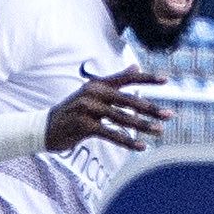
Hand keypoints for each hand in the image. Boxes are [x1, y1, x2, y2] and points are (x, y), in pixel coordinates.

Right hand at [45, 68, 169, 152]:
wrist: (44, 127)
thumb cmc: (72, 111)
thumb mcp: (92, 93)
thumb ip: (115, 81)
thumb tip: (135, 67)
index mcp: (98, 84)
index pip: (126, 79)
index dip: (147, 79)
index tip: (166, 80)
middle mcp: (94, 93)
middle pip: (129, 101)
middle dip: (151, 109)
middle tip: (170, 115)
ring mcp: (88, 109)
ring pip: (122, 118)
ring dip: (143, 127)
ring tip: (160, 131)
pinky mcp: (84, 125)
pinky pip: (111, 134)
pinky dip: (127, 141)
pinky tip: (141, 146)